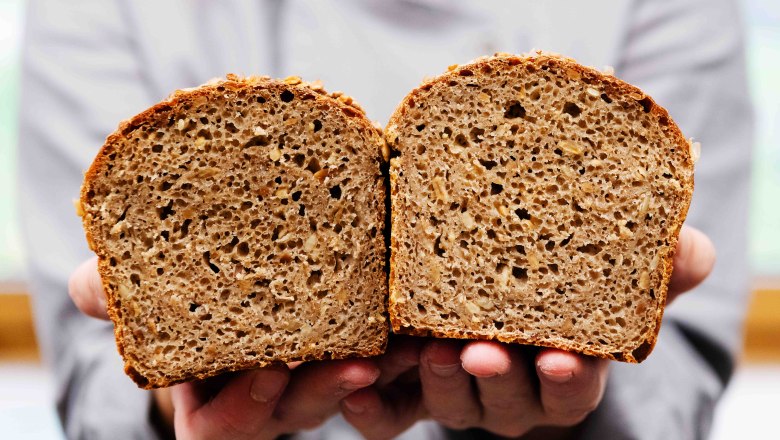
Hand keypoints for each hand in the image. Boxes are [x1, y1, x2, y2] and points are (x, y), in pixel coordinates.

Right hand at [68, 257, 379, 438]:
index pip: (224, 425)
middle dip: (326, 390)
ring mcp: (311, 372)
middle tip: (357, 364)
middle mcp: (267, 394)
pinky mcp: (349, 342)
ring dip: (377, 368)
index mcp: (210, 393)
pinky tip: (419, 316)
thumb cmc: (175, 283)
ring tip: (403, 344)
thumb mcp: (138, 282)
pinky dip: (400, 344)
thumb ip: (113, 288)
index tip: (267, 372)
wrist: (224, 257)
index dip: (245, 408)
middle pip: (298, 410)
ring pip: (347, 385)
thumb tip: (90, 286)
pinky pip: (381, 356)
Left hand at [341, 225, 715, 438]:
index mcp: (565, 368)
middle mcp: (513, 390)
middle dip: (496, 379)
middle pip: (508, 398)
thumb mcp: (614, 272)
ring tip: (430, 350)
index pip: (575, 385)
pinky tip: (357, 381)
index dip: (571, 377)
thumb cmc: (565, 283)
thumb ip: (656, 266)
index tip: (565, 360)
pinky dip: (373, 406)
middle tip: (481, 353)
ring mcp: (462, 390)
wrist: (510, 284)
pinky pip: (392, 413)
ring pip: (450, 403)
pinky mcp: (412, 386)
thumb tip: (691, 250)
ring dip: (439, 381)